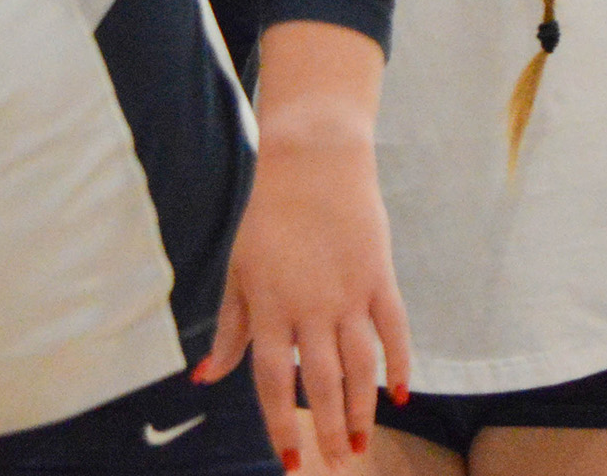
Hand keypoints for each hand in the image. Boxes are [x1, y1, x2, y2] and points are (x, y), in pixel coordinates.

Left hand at [199, 25, 411, 471]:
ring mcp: (348, 292)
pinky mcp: (378, 275)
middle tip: (338, 460)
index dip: (280, 425)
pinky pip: (394, 329)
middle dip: (327, 428)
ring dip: (362, 407)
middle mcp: (309, 307)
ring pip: (359, 364)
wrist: (314, 161)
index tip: (290, 462)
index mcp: (269, 308)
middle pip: (320, 382)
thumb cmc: (269, 218)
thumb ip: (231, 329)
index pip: (272, 382)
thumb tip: (207, 378)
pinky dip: (399, 363)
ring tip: (362, 441)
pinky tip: (400, 394)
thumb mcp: (239, 272)